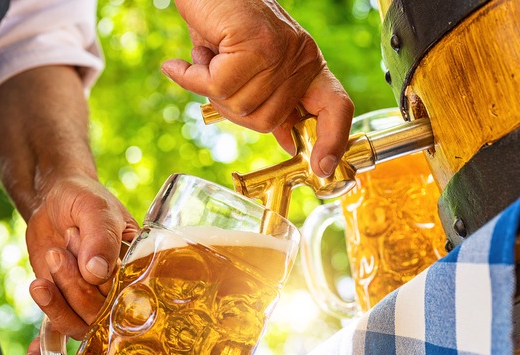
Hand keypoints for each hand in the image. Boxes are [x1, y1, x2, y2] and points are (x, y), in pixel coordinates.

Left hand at [17, 173, 138, 354]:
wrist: (55, 198)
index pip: (128, 293)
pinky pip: (55, 334)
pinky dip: (41, 354)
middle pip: (100, 312)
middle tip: (58, 254)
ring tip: (40, 279)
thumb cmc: (83, 199)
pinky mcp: (63, 304)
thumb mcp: (95, 209)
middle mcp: (117, 290)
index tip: (84, 257)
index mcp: (137, 269)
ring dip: (55, 307)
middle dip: (73, 287)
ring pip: (76, 325)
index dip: (104, 283)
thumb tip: (97, 272)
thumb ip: (100, 237)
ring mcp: (89, 300)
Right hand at [163, 0, 353, 176]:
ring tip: (206, 57)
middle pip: (267, 121)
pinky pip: (218, 86)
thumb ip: (268, 99)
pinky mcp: (256, 45)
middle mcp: (300, 59)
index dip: (334, 139)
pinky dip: (192, 77)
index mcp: (307, 66)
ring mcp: (280, 52)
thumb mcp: (249, 68)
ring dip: (209, 86)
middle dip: (230, 108)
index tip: (320, 167)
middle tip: (213, 78)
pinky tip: (182, 64)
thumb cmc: (223, 22)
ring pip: (239, 106)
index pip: (337, 107)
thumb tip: (287, 141)